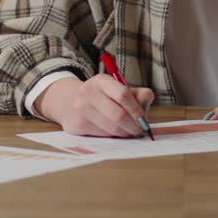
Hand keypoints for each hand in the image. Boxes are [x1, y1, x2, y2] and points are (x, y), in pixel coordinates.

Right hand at [33, 75, 154, 137]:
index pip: (123, 94)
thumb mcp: (116, 88)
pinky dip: (113, 136)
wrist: (70, 102)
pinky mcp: (77, 125)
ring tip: (128, 131)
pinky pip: (103, 135)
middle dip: (133, 126)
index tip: (144, 119)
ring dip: (125, 133)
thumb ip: (136, 93)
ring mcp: (81, 110)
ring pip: (111, 128)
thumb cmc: (102, 97)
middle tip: (140, 130)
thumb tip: (147, 100)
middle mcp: (88, 93)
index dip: (137, 110)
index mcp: (101, 81)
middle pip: (118, 115)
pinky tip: (114, 132)